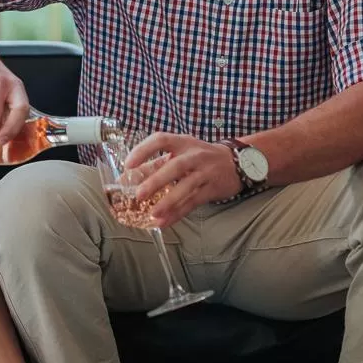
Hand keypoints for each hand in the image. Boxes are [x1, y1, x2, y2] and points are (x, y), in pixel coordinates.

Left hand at [124, 132, 241, 226]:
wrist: (236, 162)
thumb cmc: (199, 157)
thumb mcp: (181, 152)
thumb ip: (155, 164)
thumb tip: (126, 179)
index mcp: (182, 142)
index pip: (161, 140)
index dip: (143, 150)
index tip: (128, 164)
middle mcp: (195, 155)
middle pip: (175, 167)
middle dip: (156, 181)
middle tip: (138, 195)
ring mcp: (205, 172)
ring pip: (186, 187)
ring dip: (168, 201)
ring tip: (153, 214)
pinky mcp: (212, 189)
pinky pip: (193, 202)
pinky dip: (178, 213)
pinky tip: (164, 222)